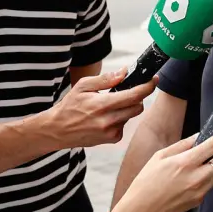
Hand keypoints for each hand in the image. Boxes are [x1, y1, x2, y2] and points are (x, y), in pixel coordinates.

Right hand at [35, 68, 155, 148]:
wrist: (57, 131)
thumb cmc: (69, 106)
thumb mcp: (83, 86)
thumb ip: (106, 79)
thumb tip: (124, 72)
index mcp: (102, 105)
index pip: (134, 95)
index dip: (147, 86)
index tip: (154, 79)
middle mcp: (108, 120)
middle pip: (138, 106)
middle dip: (137, 97)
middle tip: (128, 91)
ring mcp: (111, 132)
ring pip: (131, 115)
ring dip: (127, 107)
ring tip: (109, 105)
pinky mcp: (112, 139)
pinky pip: (124, 125)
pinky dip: (120, 118)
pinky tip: (106, 117)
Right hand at [109, 126, 212, 211]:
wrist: (141, 211)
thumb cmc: (146, 181)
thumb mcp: (160, 156)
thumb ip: (183, 145)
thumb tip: (200, 137)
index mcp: (185, 162)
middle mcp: (196, 177)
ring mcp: (200, 191)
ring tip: (205, 160)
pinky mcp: (199, 201)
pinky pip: (211, 184)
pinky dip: (208, 176)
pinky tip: (194, 175)